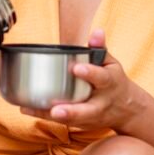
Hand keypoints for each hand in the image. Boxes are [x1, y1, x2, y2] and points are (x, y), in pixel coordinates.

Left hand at [20, 29, 143, 131]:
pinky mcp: (81, 123)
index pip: (101, 78)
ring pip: (73, 119)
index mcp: (110, 83)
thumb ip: (99, 48)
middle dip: (72, 111)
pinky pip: (61, 122)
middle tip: (56, 110)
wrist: (127, 109)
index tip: (77, 68)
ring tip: (32, 109)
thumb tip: (96, 31)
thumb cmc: (114, 82)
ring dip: (53, 116)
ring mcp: (91, 116)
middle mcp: (101, 103)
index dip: (90, 73)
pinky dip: (43, 115)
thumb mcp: (111, 63)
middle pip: (88, 110)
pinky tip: (26, 108)